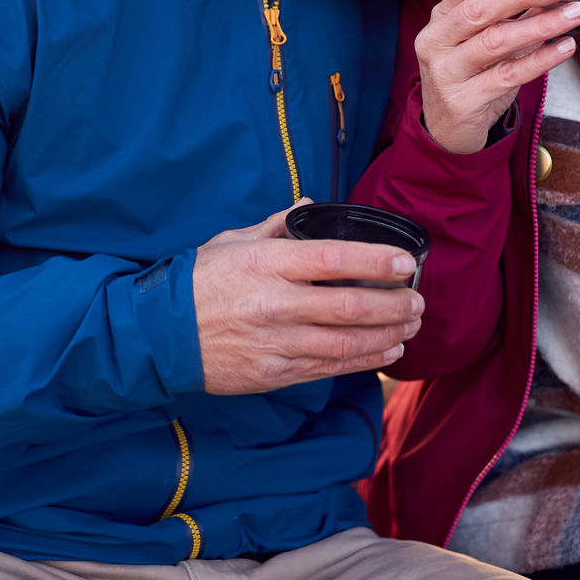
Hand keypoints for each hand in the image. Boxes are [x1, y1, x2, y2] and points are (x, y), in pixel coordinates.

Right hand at [192, 210, 423, 394]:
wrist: (160, 336)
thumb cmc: (198, 282)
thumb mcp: (231, 241)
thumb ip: (276, 225)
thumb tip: (308, 206)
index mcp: (266, 263)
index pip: (333, 258)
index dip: (376, 260)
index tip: (405, 262)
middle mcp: (275, 303)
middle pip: (349, 305)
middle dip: (393, 304)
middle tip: (419, 300)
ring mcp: (276, 342)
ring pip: (346, 343)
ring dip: (387, 335)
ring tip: (411, 326)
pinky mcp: (275, 373)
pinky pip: (329, 368)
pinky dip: (364, 361)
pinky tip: (385, 351)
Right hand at [416, 0, 579, 154]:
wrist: (446, 129)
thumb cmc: (469, 74)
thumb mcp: (480, 38)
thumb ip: (507, 13)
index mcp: (442, 17)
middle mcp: (437, 41)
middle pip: (480, 9)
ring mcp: (447, 71)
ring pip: (496, 42)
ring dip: (540, 25)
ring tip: (574, 13)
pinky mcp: (463, 100)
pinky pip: (508, 76)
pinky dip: (540, 60)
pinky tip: (566, 47)